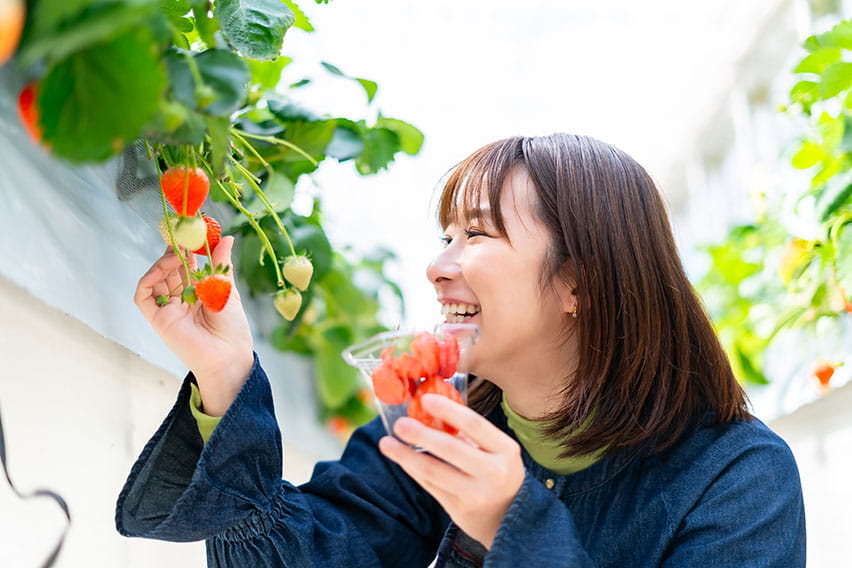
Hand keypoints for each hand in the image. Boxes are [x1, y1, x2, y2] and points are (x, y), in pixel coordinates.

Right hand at [134, 236, 253, 414]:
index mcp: (199, 292)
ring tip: (177, 252)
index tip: (192, 231)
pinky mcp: (158, 319)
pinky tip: (162, 268)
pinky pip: (143, 296)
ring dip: (163, 263)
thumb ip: (222, 264)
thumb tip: (227, 237)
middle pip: (170, 269)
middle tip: (182, 235)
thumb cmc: (232, 327)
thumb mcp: (227, 289)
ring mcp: (168, 308)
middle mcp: (181, 299)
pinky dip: (148, 279)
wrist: (228, 356)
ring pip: (155, 278)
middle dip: (174, 251)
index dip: (187, 248)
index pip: (187, 265)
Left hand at [378, 394, 524, 548]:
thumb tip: (431, 406)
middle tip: (399, 424)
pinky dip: (412, 470)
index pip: (475, 424)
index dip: (449, 410)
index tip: (425, 399)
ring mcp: (476, 494)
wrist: (509, 518)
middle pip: (452, 449)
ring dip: (406, 456)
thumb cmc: (497, 472)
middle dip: (421, 435)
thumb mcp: (496, 451)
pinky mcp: (459, 510)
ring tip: (386, 443)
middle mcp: (494, 472)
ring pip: (434, 472)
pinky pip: (430, 486)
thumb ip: (469, 433)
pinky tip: (400, 458)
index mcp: (505, 450)